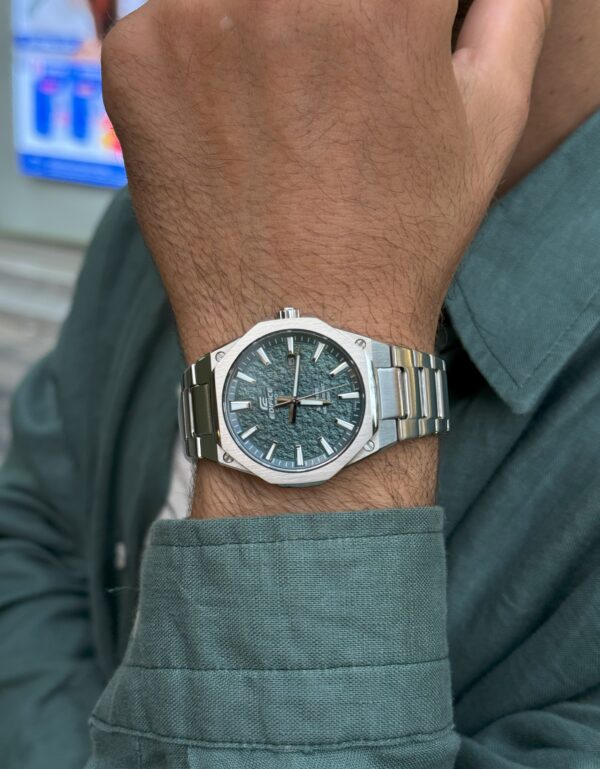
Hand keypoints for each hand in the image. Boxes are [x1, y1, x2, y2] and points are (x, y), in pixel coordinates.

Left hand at [102, 0, 550, 514]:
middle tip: (322, 85)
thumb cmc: (401, 239)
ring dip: (253, 24)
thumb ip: (507, 8)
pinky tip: (225, 127)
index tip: (368, 55)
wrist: (302, 334)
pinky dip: (192, 61)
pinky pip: (164, 21)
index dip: (379, 17)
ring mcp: (197, 22)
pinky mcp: (136, 60)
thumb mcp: (490, 116)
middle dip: (316, 20)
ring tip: (278, 102)